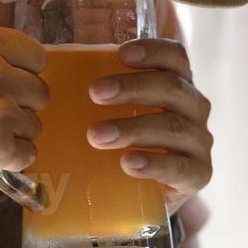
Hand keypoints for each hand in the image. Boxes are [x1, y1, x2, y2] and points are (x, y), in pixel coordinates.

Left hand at [85, 38, 212, 215]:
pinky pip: (181, 167)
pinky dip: (154, 164)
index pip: (175, 57)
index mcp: (177, 84)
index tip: (121, 54)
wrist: (143, 196)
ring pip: (173, 127)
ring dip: (133, 128)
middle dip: (132, 88)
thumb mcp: (114, 113)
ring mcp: (199, 142)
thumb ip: (97, 93)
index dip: (153, 51)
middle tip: (95, 93)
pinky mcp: (198, 175)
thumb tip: (48, 73)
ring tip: (97, 136)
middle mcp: (194, 109)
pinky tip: (129, 163)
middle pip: (172, 88)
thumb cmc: (124, 143)